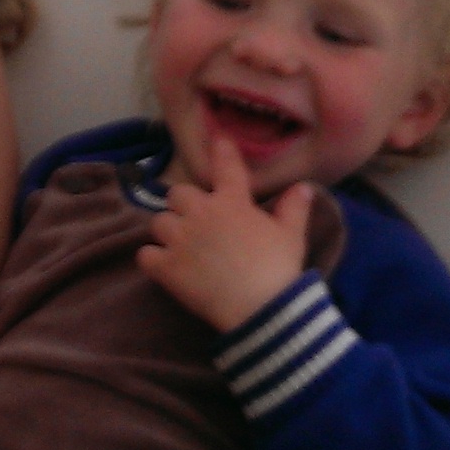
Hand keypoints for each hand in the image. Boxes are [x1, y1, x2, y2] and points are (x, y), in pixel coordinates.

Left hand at [138, 137, 313, 330]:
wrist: (261, 308)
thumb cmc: (278, 268)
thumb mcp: (292, 235)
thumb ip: (294, 208)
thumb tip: (304, 186)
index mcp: (233, 202)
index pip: (225, 166)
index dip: (221, 150)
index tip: (217, 141)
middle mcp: (201, 213)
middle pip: (177, 194)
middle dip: (183, 204)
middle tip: (195, 220)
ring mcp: (180, 239)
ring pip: (158, 222)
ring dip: (167, 231)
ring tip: (178, 245)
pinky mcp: (166, 267)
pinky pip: (145, 254)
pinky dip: (152, 258)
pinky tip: (163, 265)